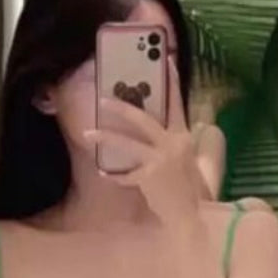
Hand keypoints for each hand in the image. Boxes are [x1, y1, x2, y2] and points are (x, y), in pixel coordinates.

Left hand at [86, 58, 202, 225]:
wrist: (191, 216)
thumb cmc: (191, 190)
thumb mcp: (190, 160)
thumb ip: (178, 141)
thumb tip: (165, 126)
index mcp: (184, 136)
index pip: (177, 103)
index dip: (171, 81)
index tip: (165, 60)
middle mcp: (173, 143)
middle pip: (143, 119)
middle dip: (121, 107)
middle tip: (102, 98)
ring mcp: (160, 160)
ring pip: (128, 143)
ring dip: (106, 137)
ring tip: (87, 132)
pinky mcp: (149, 178)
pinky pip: (127, 174)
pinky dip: (116, 176)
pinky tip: (105, 174)